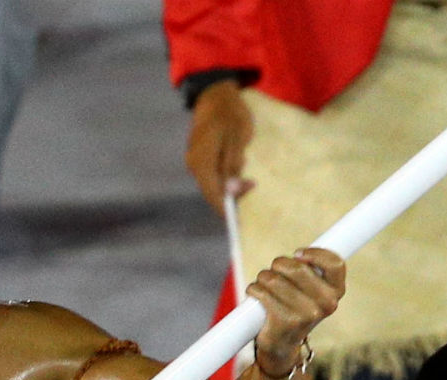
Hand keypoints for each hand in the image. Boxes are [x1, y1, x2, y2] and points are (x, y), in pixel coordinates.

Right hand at [185, 80, 254, 214]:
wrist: (216, 93)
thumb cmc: (230, 113)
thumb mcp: (237, 137)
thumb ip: (232, 165)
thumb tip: (231, 192)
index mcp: (201, 161)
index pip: (213, 194)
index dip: (227, 209)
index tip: (241, 219)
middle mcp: (194, 164)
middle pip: (212, 191)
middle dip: (231, 196)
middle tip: (252, 186)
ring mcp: (195, 160)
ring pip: (212, 183)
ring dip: (229, 186)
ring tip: (247, 179)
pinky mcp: (199, 156)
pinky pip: (212, 174)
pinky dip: (225, 177)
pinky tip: (238, 171)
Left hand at [247, 249, 344, 373]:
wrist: (283, 345)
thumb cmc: (295, 309)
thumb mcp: (312, 291)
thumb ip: (311, 270)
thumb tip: (297, 256)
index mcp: (336, 292)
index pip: (334, 263)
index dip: (314, 253)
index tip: (297, 254)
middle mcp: (326, 304)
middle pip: (296, 267)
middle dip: (278, 265)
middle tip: (274, 273)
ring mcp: (307, 314)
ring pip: (274, 278)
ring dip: (263, 278)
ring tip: (264, 287)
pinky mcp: (285, 321)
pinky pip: (261, 292)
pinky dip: (254, 290)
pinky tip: (256, 295)